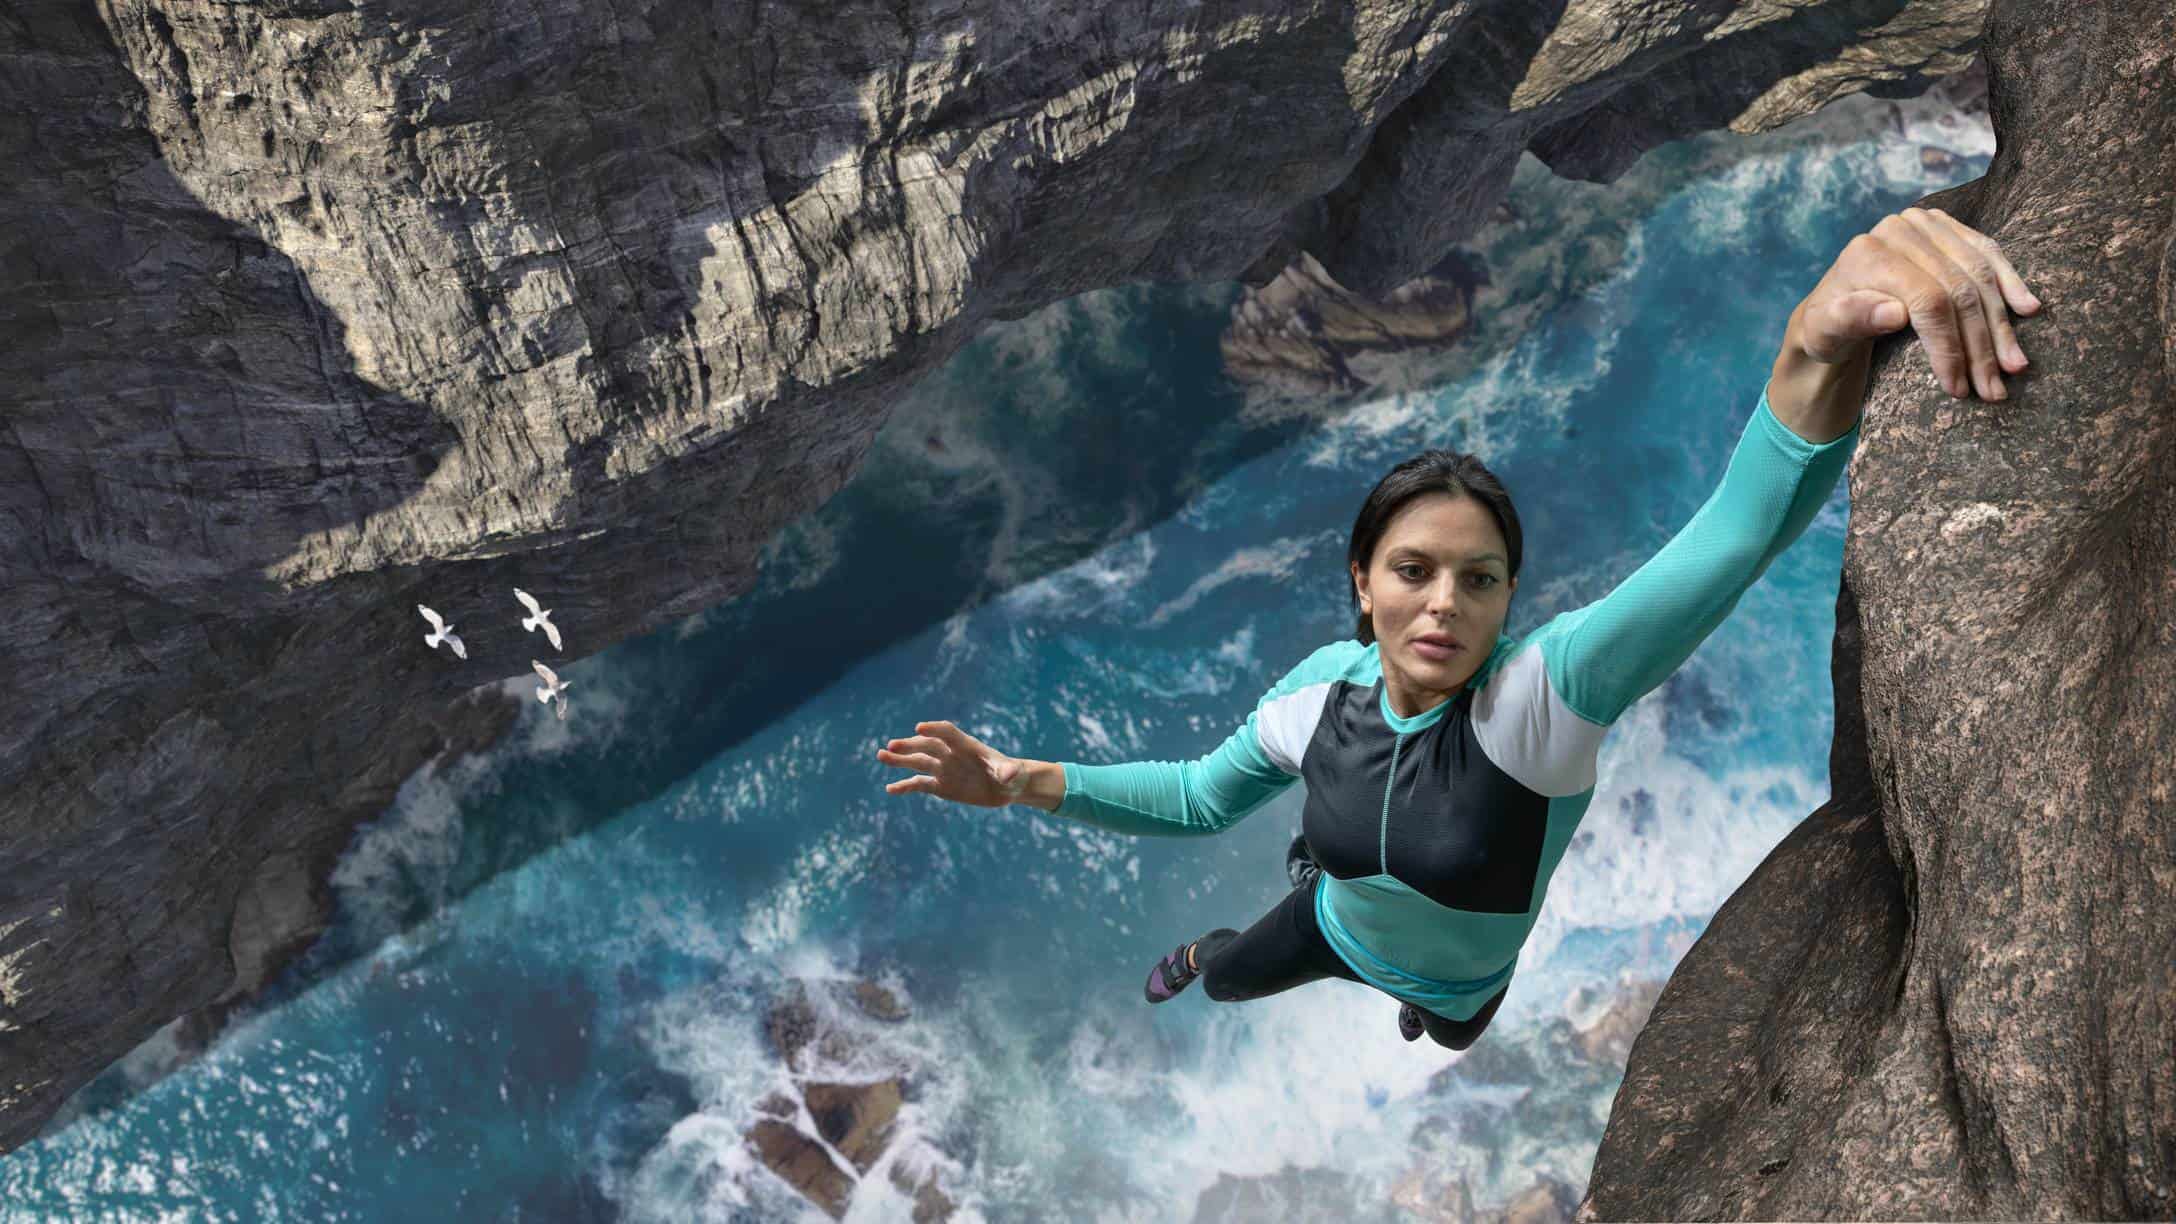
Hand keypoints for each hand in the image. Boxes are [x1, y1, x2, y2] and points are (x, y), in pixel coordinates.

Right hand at [876, 720, 1028, 807]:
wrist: (1008, 787)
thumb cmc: (1012, 775)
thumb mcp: (1013, 773)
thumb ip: (1008, 771)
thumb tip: (1008, 774)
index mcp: (968, 745)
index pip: (948, 733)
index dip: (934, 729)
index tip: (919, 728)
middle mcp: (951, 754)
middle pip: (927, 746)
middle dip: (910, 745)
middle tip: (892, 746)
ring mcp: (944, 769)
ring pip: (918, 762)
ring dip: (900, 760)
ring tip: (881, 756)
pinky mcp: (941, 786)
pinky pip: (920, 784)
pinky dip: (905, 786)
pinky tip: (890, 789)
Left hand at [1790, 207, 2040, 400]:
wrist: (1832, 310)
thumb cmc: (1827, 329)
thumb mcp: (1822, 334)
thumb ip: (1850, 320)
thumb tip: (1896, 312)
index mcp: (1868, 253)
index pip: (1928, 301)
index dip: (1949, 346)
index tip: (1957, 387)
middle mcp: (1898, 229)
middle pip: (1958, 290)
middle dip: (1980, 345)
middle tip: (1994, 388)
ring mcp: (1925, 224)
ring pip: (1979, 274)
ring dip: (2002, 324)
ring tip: (2015, 366)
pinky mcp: (1946, 228)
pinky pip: (1988, 253)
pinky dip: (2009, 283)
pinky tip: (2027, 309)